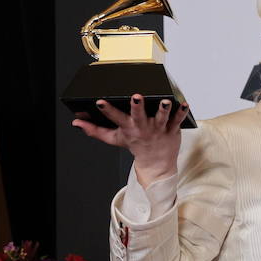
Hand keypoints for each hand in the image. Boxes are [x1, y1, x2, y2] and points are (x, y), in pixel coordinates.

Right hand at [71, 94, 187, 185]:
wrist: (155, 163)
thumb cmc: (135, 146)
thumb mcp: (113, 138)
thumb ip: (95, 130)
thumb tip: (76, 122)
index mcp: (128, 128)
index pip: (115, 117)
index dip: (107, 110)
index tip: (100, 101)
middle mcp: (143, 127)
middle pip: (139, 116)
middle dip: (137, 106)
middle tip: (136, 97)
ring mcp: (158, 128)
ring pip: (161, 117)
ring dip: (163, 109)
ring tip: (165, 100)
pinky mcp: (172, 129)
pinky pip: (178, 120)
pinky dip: (181, 112)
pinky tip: (184, 104)